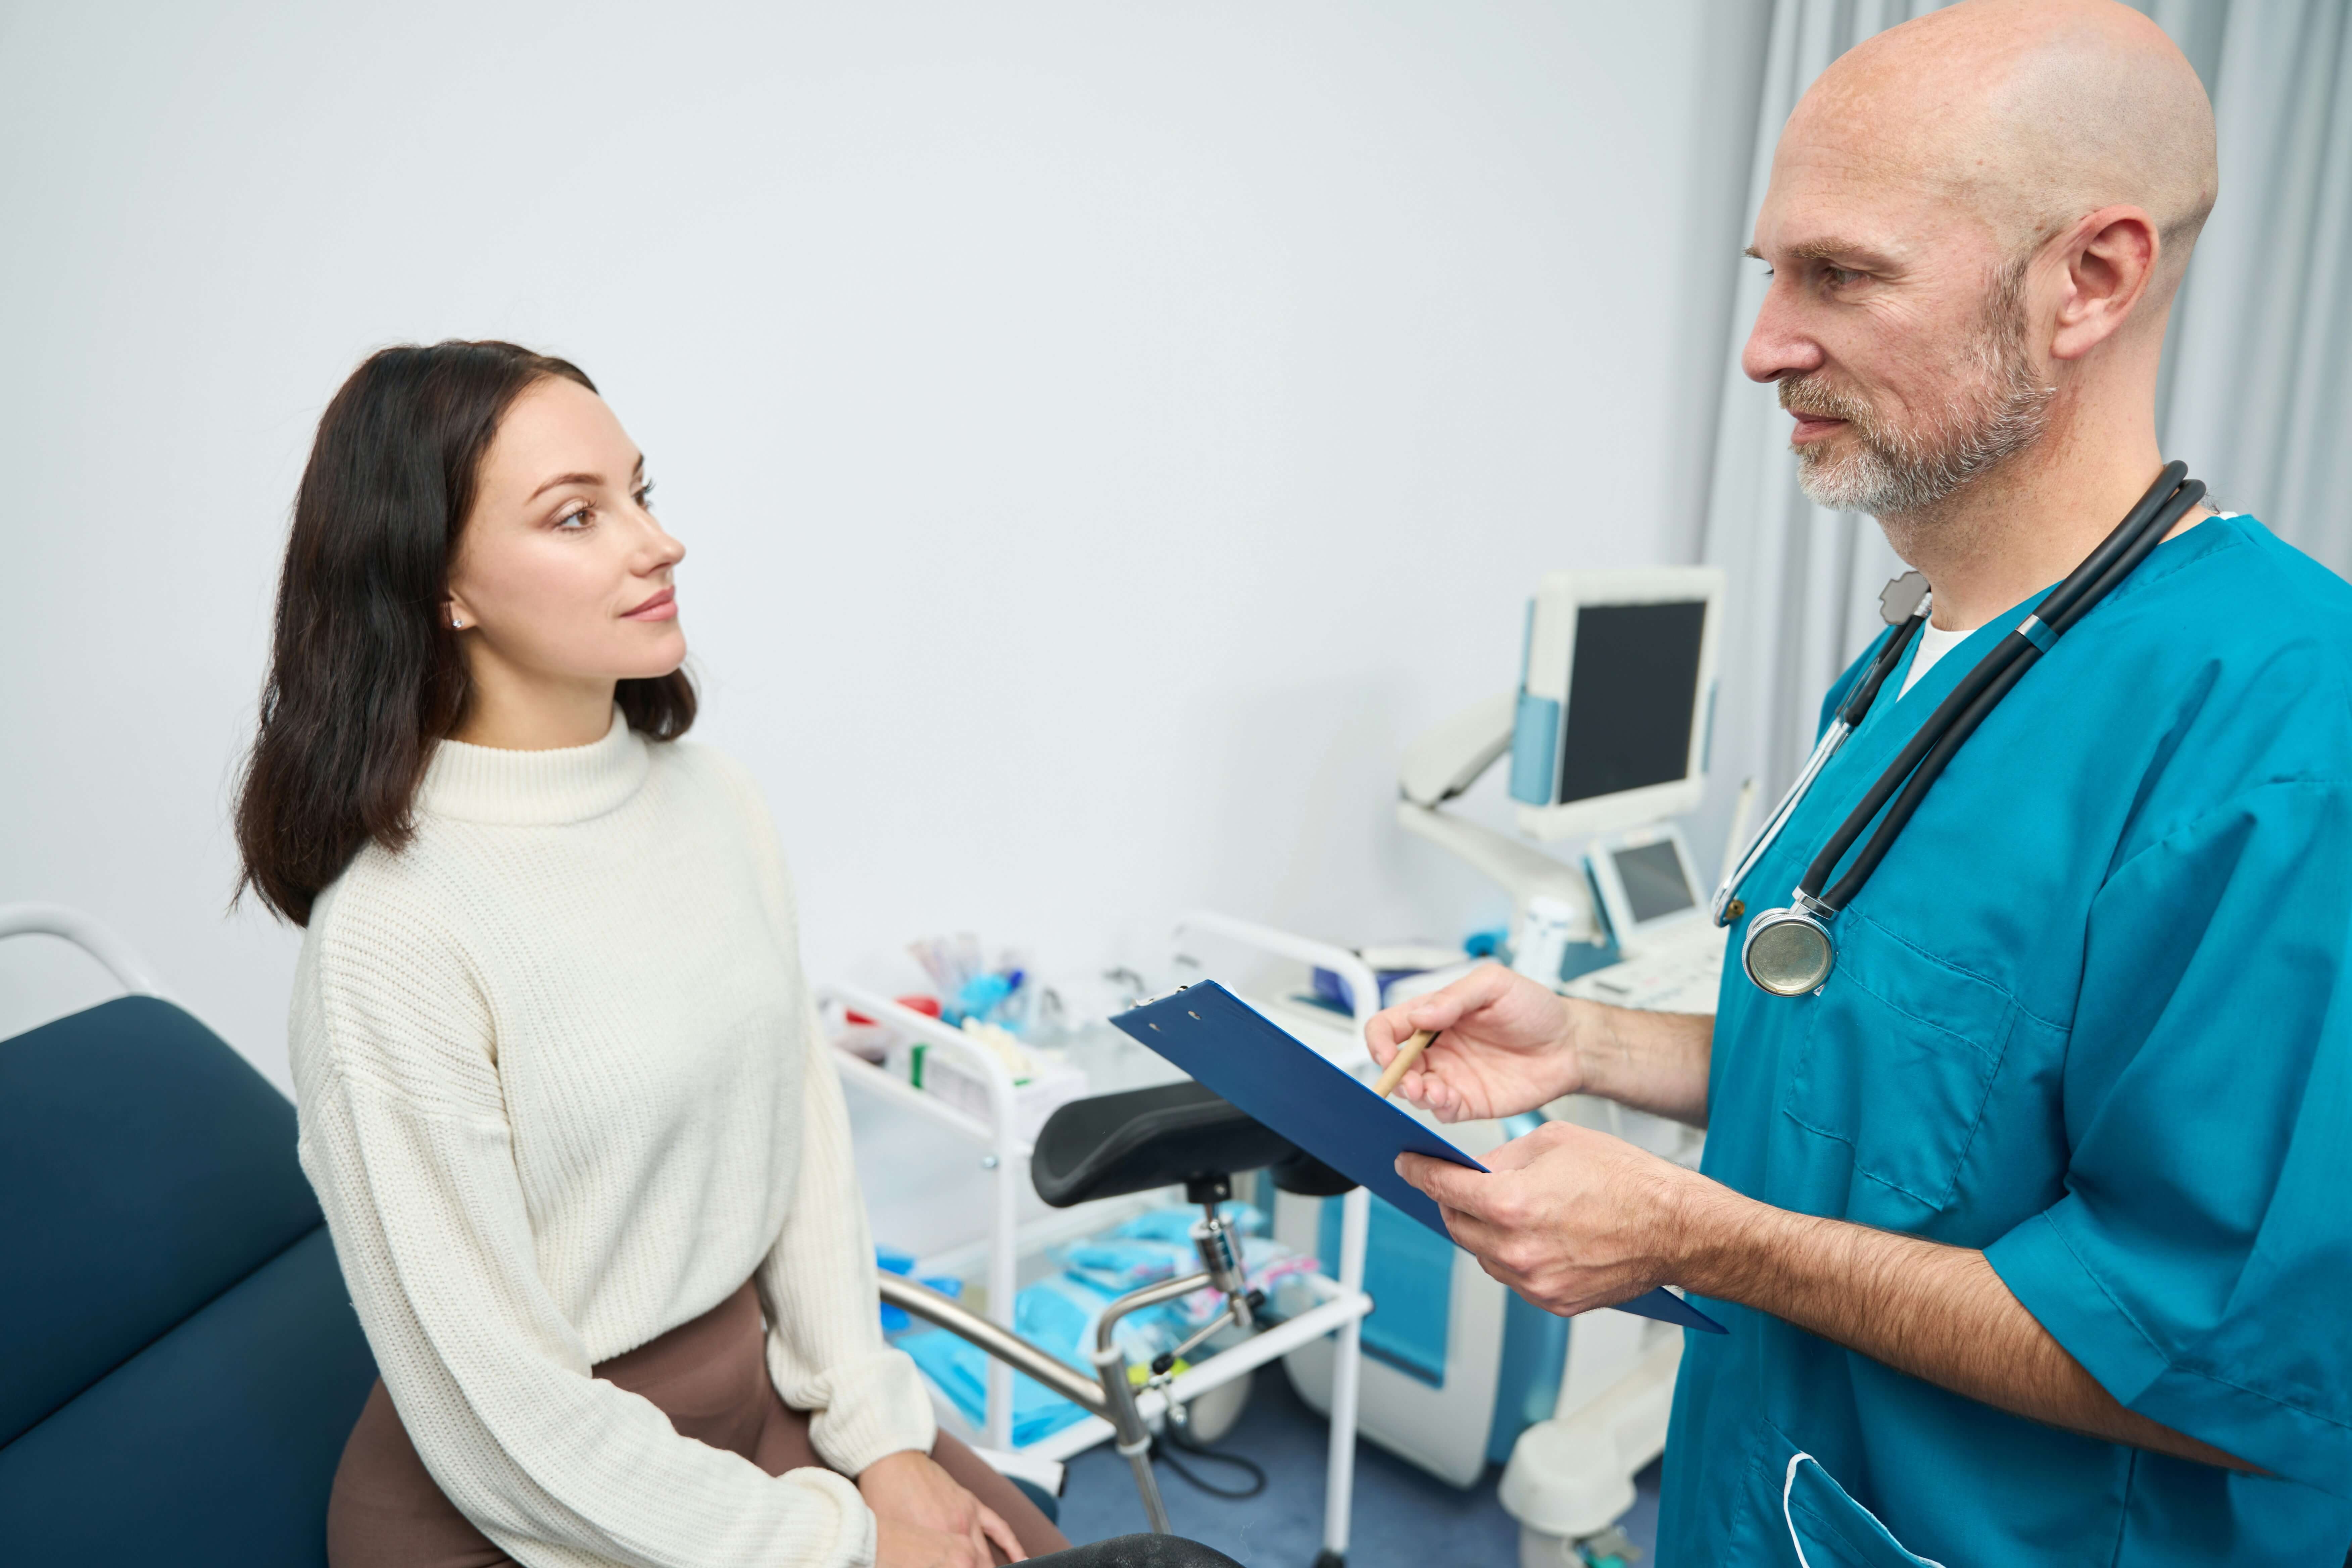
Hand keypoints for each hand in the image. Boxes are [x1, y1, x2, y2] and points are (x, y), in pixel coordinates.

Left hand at [861, 1451, 1023, 1565]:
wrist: (889, 1459)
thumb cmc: (882, 1495)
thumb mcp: (891, 1534)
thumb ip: (910, 1556)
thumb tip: (920, 1562)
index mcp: (934, 1539)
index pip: (958, 1567)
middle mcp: (956, 1528)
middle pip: (975, 1565)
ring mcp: (967, 1514)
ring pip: (986, 1554)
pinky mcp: (971, 1502)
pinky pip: (999, 1527)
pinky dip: (1012, 1545)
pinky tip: (1021, 1558)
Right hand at [1364, 963, 1582, 1121]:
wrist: (1571, 1044)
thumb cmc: (1536, 1009)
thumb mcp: (1495, 985)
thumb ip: (1455, 996)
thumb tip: (1418, 1016)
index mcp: (1435, 1015)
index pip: (1389, 1026)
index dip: (1378, 1040)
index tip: (1385, 1051)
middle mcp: (1438, 1048)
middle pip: (1395, 1064)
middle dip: (1394, 1074)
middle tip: (1409, 1079)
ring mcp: (1451, 1076)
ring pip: (1413, 1091)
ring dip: (1413, 1094)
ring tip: (1428, 1091)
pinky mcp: (1469, 1102)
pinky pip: (1441, 1111)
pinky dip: (1436, 1109)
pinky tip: (1446, 1100)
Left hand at [1395, 1118, 1718, 1314]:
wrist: (1676, 1227)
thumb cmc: (1628, 1179)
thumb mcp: (1556, 1142)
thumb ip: (1504, 1158)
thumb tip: (1475, 1170)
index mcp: (1512, 1204)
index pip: (1444, 1188)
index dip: (1419, 1172)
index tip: (1406, 1165)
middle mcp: (1517, 1249)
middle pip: (1456, 1225)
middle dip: (1451, 1202)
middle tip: (1456, 1185)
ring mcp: (1534, 1282)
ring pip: (1482, 1254)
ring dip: (1482, 1231)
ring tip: (1505, 1209)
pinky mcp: (1553, 1302)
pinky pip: (1513, 1277)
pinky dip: (1511, 1255)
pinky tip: (1532, 1235)